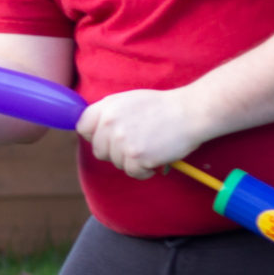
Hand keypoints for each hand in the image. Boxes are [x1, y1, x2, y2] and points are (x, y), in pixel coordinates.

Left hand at [76, 88, 208, 178]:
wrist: (191, 112)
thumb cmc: (162, 107)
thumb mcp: (128, 101)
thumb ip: (108, 114)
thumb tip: (93, 132)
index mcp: (106, 107)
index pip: (82, 128)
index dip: (96, 136)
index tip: (110, 138)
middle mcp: (109, 123)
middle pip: (99, 150)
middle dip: (116, 152)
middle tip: (137, 143)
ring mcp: (121, 140)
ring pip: (116, 163)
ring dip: (132, 160)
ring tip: (150, 146)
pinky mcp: (135, 156)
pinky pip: (132, 173)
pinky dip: (144, 170)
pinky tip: (156, 158)